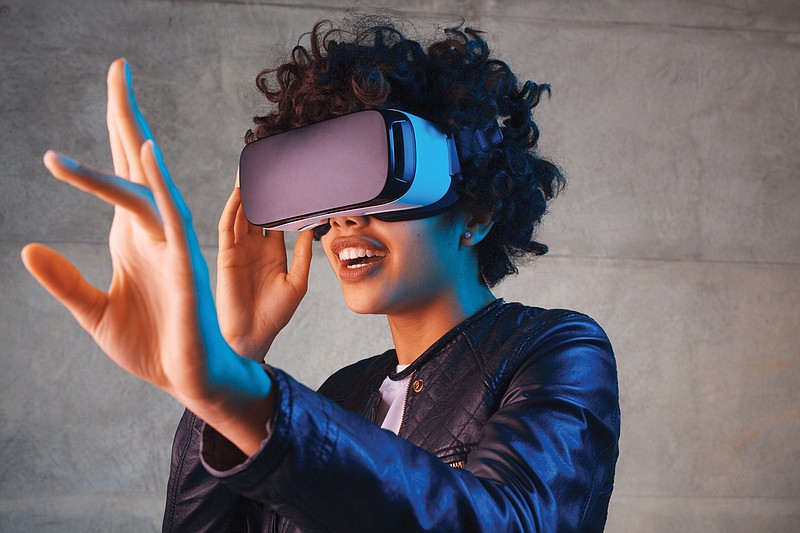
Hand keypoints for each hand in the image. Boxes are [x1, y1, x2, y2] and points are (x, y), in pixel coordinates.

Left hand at [21, 59, 270, 454]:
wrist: (187, 379)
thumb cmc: (150, 346)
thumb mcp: (92, 312)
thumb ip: (64, 280)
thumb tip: (27, 248)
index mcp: (133, 237)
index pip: (118, 175)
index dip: (113, 134)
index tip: (111, 93)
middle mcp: (154, 231)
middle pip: (137, 164)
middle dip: (126, 115)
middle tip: (119, 68)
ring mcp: (172, 245)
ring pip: (149, 185)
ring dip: (132, 142)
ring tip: (121, 100)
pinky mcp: (184, 267)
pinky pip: (172, 217)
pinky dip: (159, 185)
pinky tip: (145, 154)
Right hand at [216, 187, 312, 360]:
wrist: (252, 336)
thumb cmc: (274, 314)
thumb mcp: (297, 282)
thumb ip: (304, 256)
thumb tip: (314, 229)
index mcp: (273, 252)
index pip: (276, 219)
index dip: (281, 201)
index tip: (290, 181)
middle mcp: (255, 247)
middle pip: (256, 211)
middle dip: (259, 190)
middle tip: (265, 166)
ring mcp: (239, 250)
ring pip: (240, 214)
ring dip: (244, 194)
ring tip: (250, 171)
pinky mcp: (226, 255)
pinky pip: (227, 228)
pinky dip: (232, 210)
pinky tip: (239, 195)